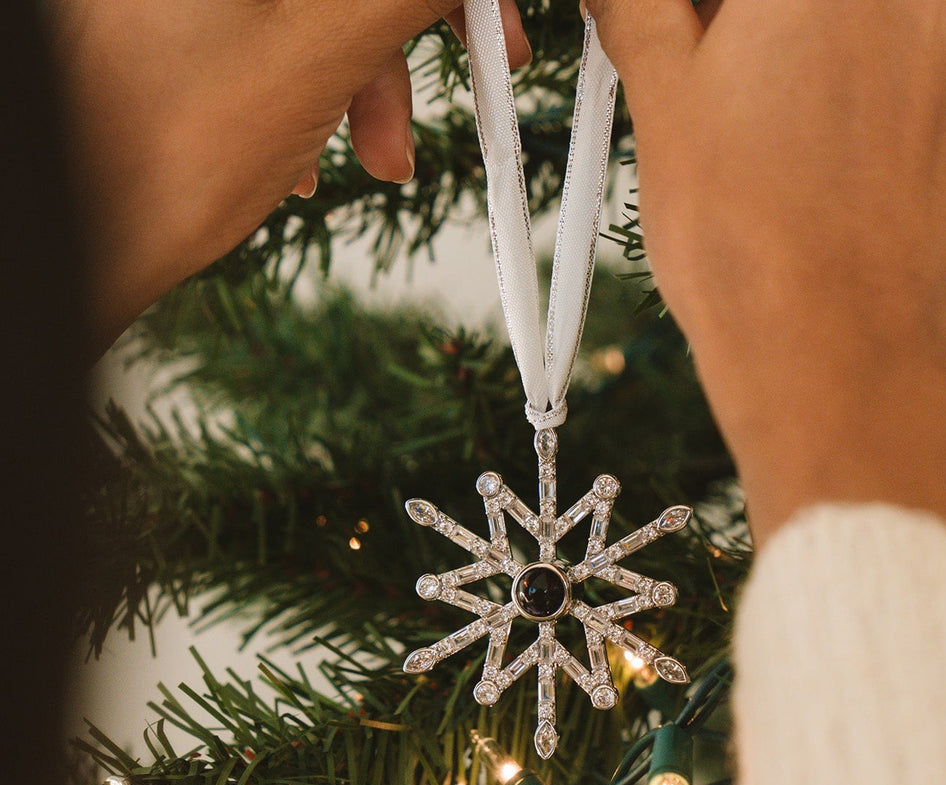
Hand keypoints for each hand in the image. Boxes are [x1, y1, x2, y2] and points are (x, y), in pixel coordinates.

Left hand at [47, 0, 529, 350]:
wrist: (82, 233)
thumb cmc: (165, 155)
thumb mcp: (318, 55)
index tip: (494, 29)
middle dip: (405, 40)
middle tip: (453, 94)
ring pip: (320, 7)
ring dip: (363, 79)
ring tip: (369, 159)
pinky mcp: (185, 26)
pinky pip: (278, 31)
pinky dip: (313, 84)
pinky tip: (306, 145)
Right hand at [587, 0, 945, 550]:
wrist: (833, 359)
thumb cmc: (745, 240)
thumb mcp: (662, 105)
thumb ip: (645, 13)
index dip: (715, 22)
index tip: (695, 44)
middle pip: (837, 9)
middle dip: (783, 39)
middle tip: (738, 101)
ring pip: (896, 43)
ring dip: (842, 78)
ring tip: (792, 166)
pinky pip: (939, 110)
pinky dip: (896, 134)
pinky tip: (849, 196)